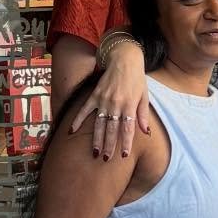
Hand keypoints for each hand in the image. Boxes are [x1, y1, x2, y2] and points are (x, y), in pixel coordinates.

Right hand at [70, 42, 149, 158]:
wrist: (124, 59)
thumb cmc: (137, 79)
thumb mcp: (144, 96)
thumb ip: (143, 115)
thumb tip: (146, 132)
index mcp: (129, 106)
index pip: (127, 129)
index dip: (125, 143)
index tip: (123, 155)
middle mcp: (116, 105)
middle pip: (112, 130)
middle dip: (109, 146)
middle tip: (105, 159)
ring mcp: (103, 100)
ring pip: (99, 124)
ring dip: (96, 139)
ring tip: (94, 152)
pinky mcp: (94, 95)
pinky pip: (84, 110)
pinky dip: (77, 120)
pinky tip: (72, 131)